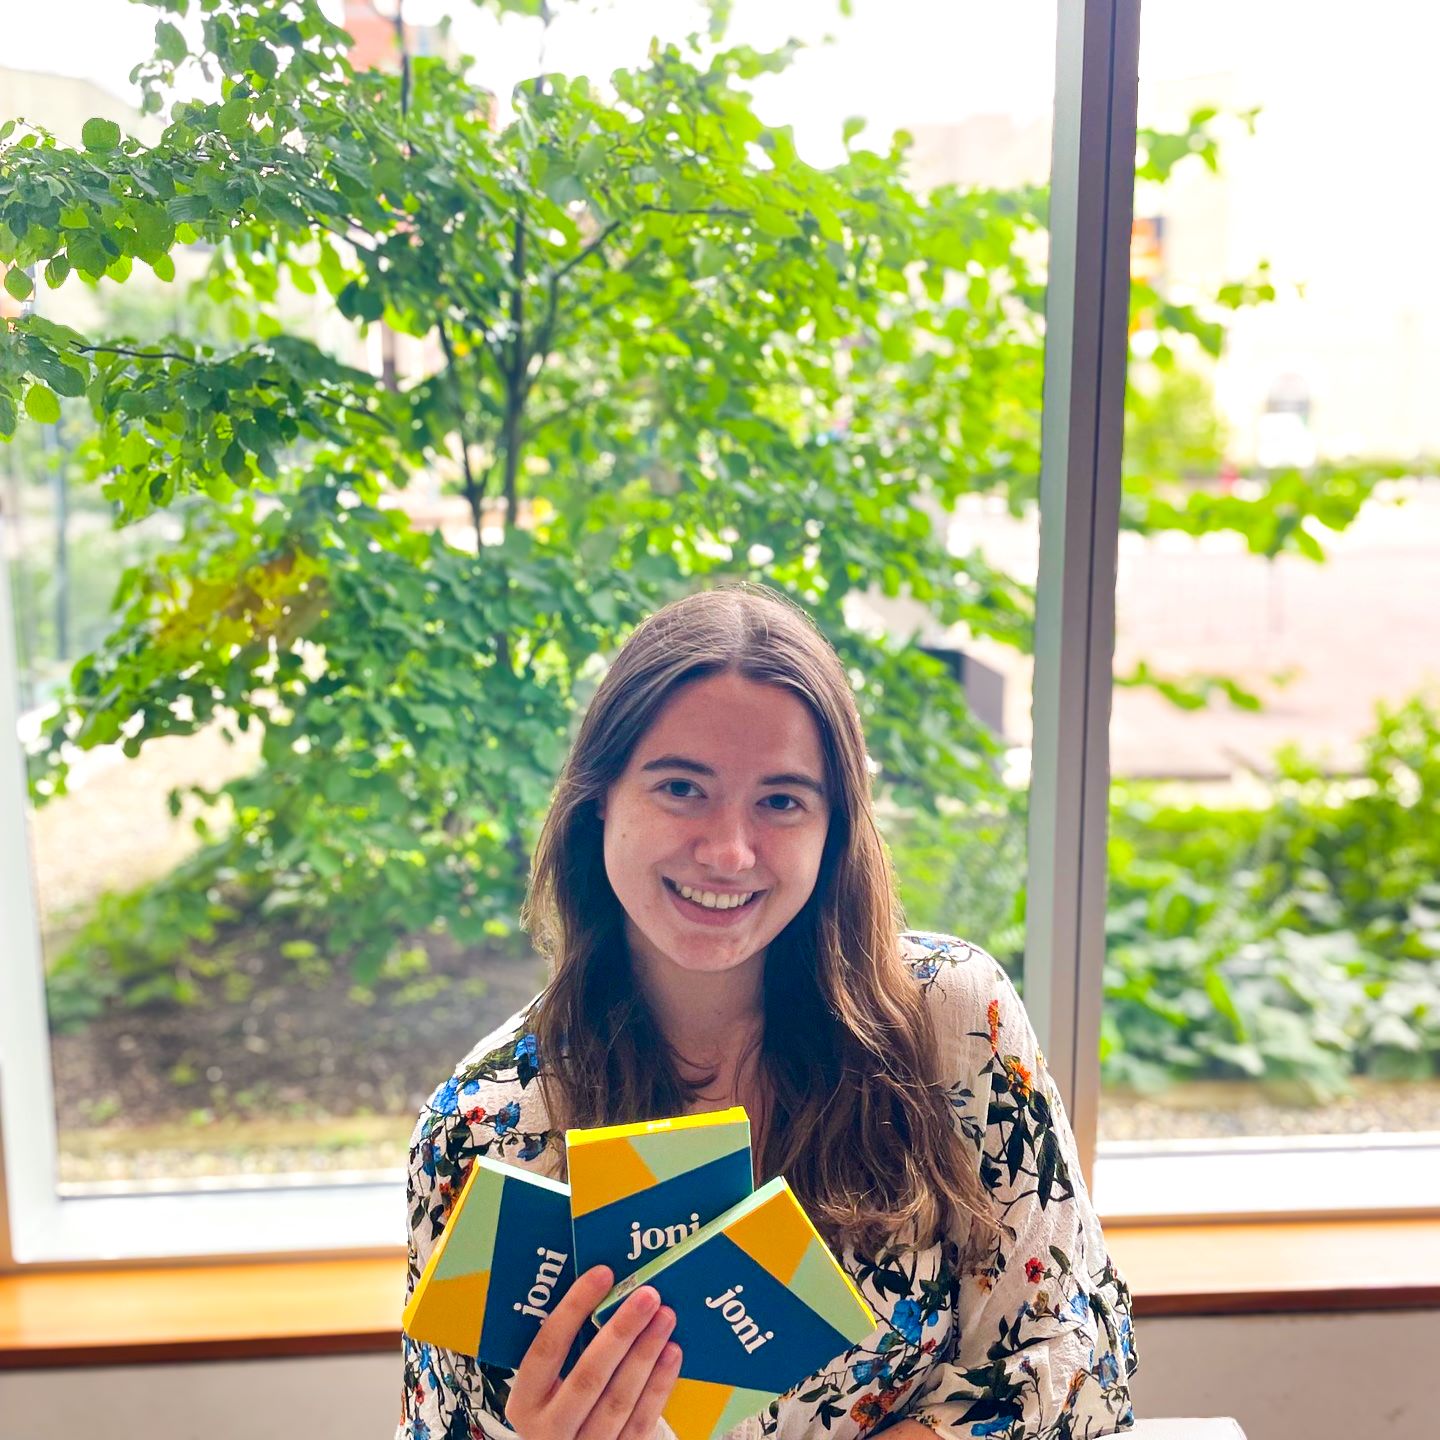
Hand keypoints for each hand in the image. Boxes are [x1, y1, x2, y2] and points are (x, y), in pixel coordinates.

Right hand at [505, 1264, 681, 1439]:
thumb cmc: (562, 1401)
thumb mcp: (549, 1382)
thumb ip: (568, 1345)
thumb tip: (608, 1286)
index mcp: (525, 1402)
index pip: (546, 1349)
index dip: (573, 1309)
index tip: (603, 1274)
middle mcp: (549, 1430)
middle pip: (587, 1377)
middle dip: (621, 1332)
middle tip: (648, 1295)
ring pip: (618, 1400)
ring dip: (645, 1354)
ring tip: (666, 1317)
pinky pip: (640, 1422)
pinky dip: (659, 1385)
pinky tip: (672, 1353)